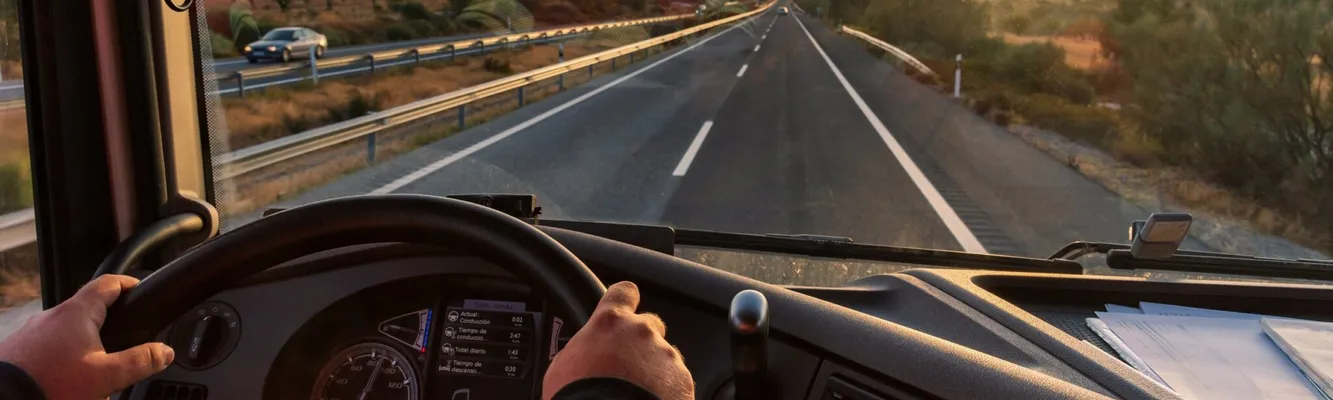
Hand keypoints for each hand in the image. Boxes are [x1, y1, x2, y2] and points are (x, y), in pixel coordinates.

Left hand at [0, 275, 174, 398]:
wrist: (4, 399)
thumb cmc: (52, 384)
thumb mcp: (106, 376)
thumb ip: (140, 361)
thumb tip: (164, 352)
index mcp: (76, 313)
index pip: (107, 283)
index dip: (127, 283)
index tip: (139, 288)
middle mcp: (51, 316)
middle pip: (86, 309)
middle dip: (106, 323)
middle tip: (122, 340)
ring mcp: (30, 332)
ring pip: (65, 330)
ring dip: (82, 343)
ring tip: (92, 369)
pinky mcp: (17, 350)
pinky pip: (46, 346)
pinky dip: (60, 356)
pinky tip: (65, 377)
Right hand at [542, 281, 693, 399]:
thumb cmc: (577, 395)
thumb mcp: (564, 365)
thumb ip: (584, 348)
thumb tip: (584, 357)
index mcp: (609, 323)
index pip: (623, 292)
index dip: (625, 299)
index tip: (624, 307)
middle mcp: (641, 332)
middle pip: (649, 325)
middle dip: (641, 342)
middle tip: (626, 366)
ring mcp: (665, 355)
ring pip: (664, 356)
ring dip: (654, 370)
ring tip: (636, 393)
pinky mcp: (682, 380)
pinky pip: (676, 381)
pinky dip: (667, 391)